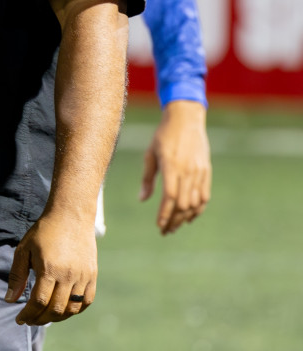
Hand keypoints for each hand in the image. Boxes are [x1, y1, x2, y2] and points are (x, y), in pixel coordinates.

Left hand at [6, 208, 97, 324]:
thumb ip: (17, 276)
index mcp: (49, 269)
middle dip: (40, 319)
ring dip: (56, 318)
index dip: (28, 314)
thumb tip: (9, 300)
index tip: (20, 319)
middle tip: (30, 320)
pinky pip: (86, 302)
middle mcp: (68, 276)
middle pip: (55, 309)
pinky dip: (74, 310)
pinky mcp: (92, 276)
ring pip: (71, 309)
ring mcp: (83, 277)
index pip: (39, 302)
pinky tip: (62, 310)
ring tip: (44, 317)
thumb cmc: (43, 232)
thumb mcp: (24, 250)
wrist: (70, 216)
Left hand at [141, 99, 211, 234]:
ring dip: (185, 217)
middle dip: (174, 220)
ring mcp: (199, 172)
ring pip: (195, 203)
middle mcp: (187, 171)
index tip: (159, 225)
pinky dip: (198, 209)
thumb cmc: (163, 135)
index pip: (169, 197)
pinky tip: (189, 216)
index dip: (164, 214)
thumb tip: (142, 199)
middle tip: (166, 230)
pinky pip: (204, 196)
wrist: (186, 119)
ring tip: (175, 226)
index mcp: (171, 165)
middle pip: (182, 204)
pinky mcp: (207, 172)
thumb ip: (147, 178)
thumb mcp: (150, 153)